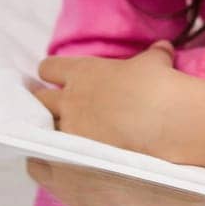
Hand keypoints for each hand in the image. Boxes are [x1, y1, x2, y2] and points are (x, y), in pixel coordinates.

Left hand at [33, 41, 177, 155]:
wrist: (165, 123)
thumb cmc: (157, 85)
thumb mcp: (156, 62)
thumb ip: (154, 54)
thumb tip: (163, 46)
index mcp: (82, 72)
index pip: (49, 68)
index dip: (51, 73)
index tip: (55, 78)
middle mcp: (70, 100)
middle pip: (39, 100)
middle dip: (41, 103)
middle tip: (47, 107)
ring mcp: (71, 130)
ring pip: (45, 130)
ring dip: (50, 131)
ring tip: (57, 136)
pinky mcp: (78, 156)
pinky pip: (52, 158)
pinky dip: (55, 156)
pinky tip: (62, 159)